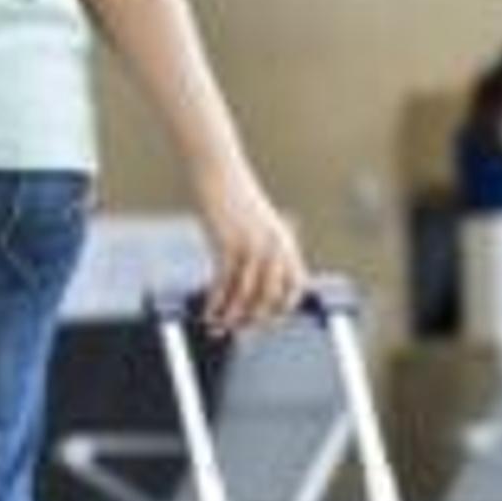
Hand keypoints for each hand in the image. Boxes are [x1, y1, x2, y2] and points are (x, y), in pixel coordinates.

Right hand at [194, 170, 304, 333]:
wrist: (217, 168)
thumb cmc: (231, 195)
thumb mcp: (253, 224)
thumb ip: (259, 249)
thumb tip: (249, 281)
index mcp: (286, 242)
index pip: (295, 287)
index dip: (282, 310)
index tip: (263, 322)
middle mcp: (275, 246)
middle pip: (271, 297)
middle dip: (254, 320)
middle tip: (237, 333)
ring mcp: (253, 245)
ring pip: (246, 295)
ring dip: (230, 317)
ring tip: (216, 326)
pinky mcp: (228, 243)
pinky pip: (223, 284)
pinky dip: (214, 303)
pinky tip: (206, 312)